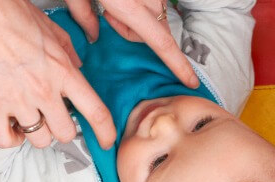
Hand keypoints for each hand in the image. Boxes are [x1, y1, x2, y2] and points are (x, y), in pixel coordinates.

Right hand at [0, 0, 114, 148]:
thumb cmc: (10, 13)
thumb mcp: (51, 29)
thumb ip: (68, 52)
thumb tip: (77, 66)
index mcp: (63, 71)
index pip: (96, 112)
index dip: (105, 133)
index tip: (106, 141)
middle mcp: (44, 90)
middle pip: (66, 133)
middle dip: (62, 128)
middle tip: (53, 117)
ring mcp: (18, 100)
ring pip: (39, 140)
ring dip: (37, 133)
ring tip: (29, 117)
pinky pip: (7, 141)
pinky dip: (11, 138)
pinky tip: (10, 125)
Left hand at [72, 0, 197, 84]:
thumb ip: (84, 16)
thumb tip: (93, 35)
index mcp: (128, 5)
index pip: (161, 43)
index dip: (178, 65)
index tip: (191, 81)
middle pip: (154, 32)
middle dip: (132, 31)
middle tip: (109, 15)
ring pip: (154, 16)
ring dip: (136, 15)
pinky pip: (154, 1)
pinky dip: (141, 2)